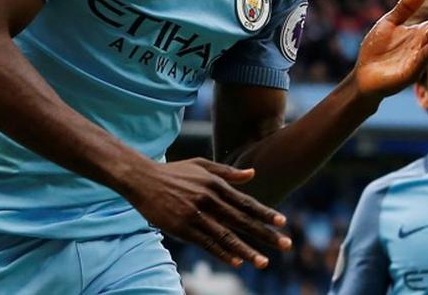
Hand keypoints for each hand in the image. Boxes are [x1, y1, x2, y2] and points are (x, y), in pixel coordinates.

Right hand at [124, 158, 291, 268]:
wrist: (142, 178)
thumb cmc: (174, 172)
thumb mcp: (201, 165)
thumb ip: (227, 172)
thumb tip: (252, 175)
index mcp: (215, 184)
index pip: (246, 202)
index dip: (265, 213)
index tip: (283, 222)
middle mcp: (209, 199)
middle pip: (242, 220)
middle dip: (265, 234)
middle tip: (285, 244)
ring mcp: (195, 215)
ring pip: (226, 236)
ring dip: (247, 250)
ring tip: (263, 261)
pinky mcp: (182, 228)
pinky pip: (206, 243)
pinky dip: (222, 253)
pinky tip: (237, 261)